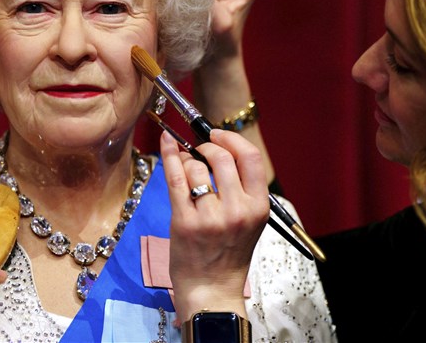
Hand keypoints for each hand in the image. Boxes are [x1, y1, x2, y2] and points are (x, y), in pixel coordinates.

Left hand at [160, 129, 268, 318]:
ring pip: (196, 167)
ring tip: (186, 165)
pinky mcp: (185, 221)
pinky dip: (169, 155)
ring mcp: (210, 216)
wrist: (212, 290)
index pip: (251, 158)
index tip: (217, 134)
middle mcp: (238, 210)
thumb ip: (241, 189)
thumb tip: (219, 150)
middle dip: (206, 146)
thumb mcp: (249, 221)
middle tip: (198, 150)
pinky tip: (166, 142)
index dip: (232, 139)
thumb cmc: (228, 254)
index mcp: (259, 207)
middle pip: (222, 157)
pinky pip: (175, 178)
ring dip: (187, 159)